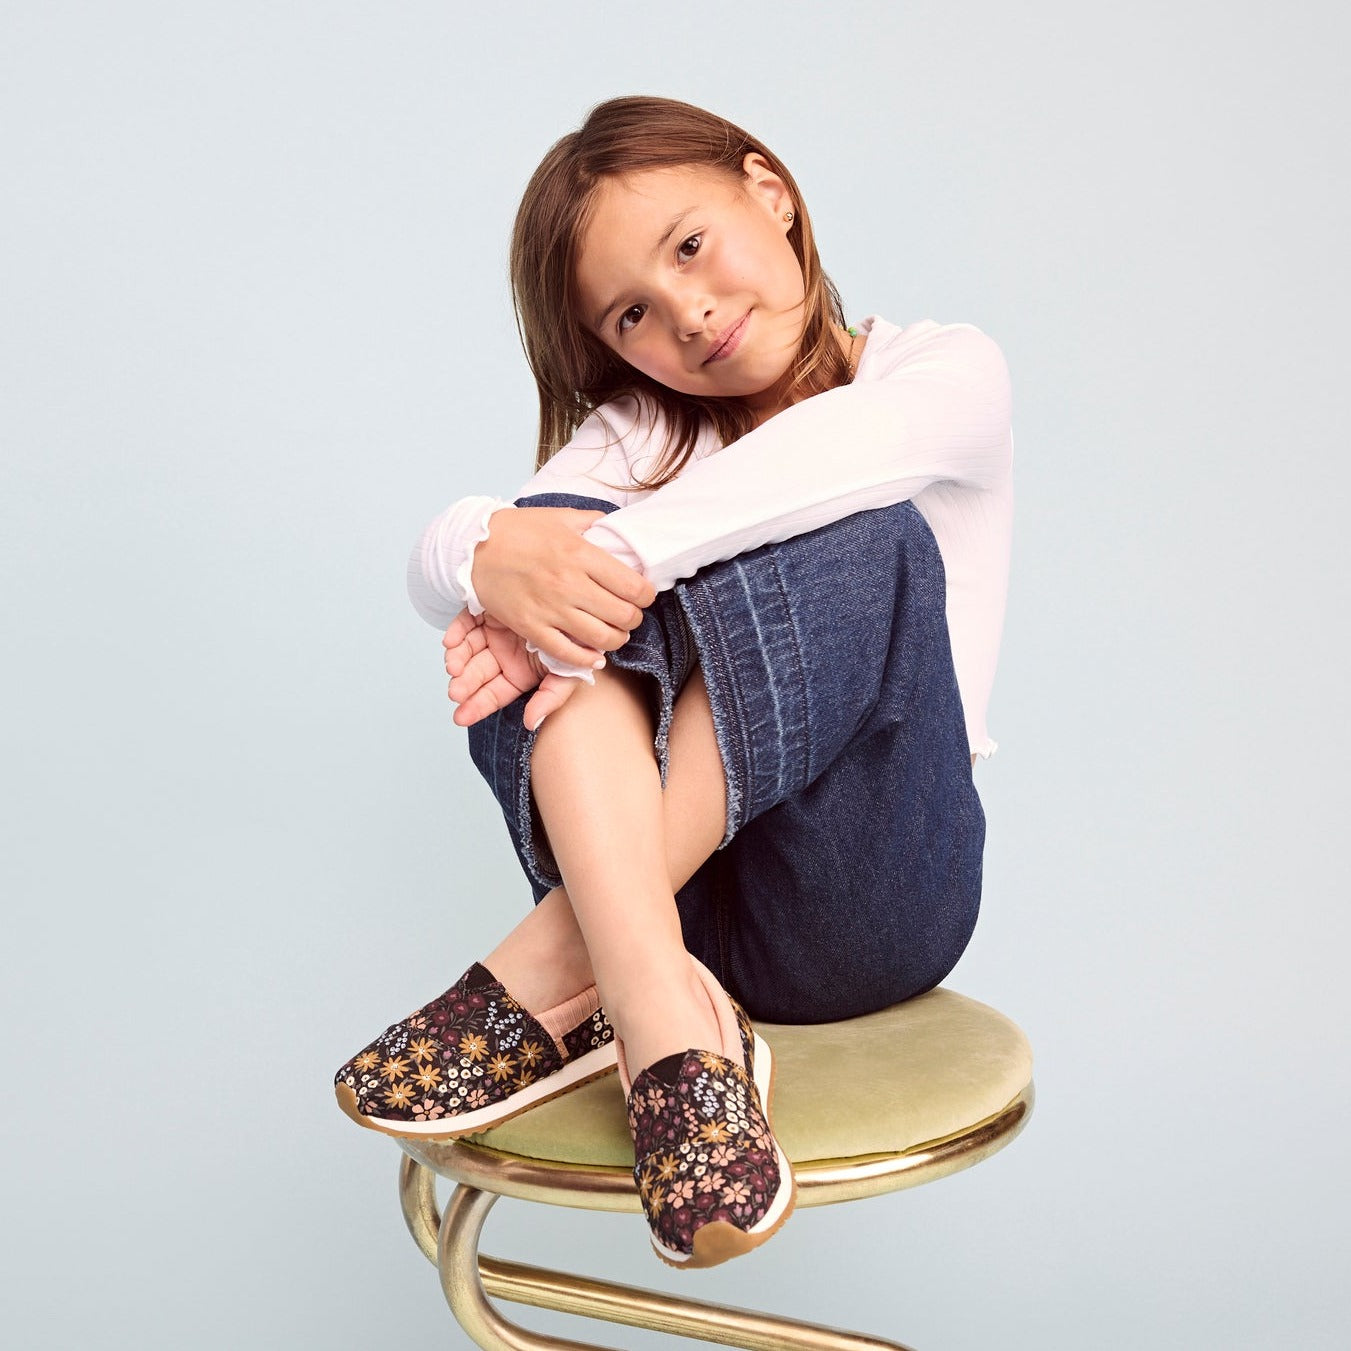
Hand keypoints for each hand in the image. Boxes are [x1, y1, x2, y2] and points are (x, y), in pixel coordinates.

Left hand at [443, 609, 586, 730]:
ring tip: (454, 666)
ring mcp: (494, 631)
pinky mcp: (488, 609)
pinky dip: (456, 631)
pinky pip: (466, 621)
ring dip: (457, 659)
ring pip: (467, 648)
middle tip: (456, 691)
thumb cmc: (579, 640)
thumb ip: (549, 698)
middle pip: (476, 673)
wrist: (582, 606)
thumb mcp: (568, 673)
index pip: (493, 694)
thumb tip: (530, 724)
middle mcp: (504, 654)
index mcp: (519, 672)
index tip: (461, 717)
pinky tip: (451, 642)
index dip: (477, 706)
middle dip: (464, 683)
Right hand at [471, 507, 655, 667]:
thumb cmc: (519, 530)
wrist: (473, 547)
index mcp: (580, 553)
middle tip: (630, 616)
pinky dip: (587, 659)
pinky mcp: (530, 626)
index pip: (632, 585)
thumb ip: (595, 523)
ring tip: (615, 633)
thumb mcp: (561, 516)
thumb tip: (620, 529)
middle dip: (634, 618)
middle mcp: (568, 583)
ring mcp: (549, 608)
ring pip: (600, 638)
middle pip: (622, 615)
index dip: (646, 594)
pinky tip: (594, 655)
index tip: (643, 595)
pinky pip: (567, 653)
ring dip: (616, 640)